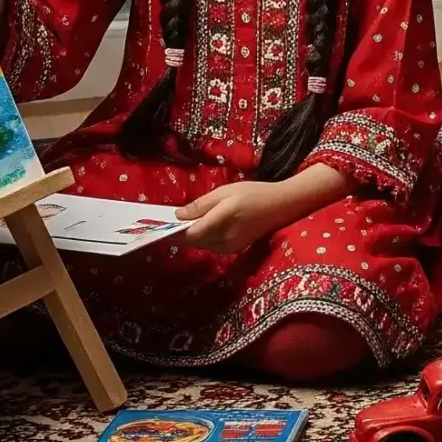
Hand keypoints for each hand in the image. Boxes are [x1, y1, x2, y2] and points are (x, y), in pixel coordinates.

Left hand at [176, 167, 346, 254]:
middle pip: (194, 241)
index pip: (190, 234)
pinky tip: (200, 226)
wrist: (283, 205)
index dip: (173, 231)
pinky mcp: (234, 249)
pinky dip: (202, 237)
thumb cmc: (254, 193)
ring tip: (181, 222)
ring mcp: (230, 248)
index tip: (158, 224)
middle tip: (167, 221)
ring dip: (190, 235)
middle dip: (179, 232)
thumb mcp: (225, 192)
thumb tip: (178, 215)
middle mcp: (225, 241)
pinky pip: (211, 245)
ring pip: (201, 244)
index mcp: (222, 223)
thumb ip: (201, 205)